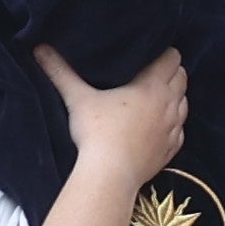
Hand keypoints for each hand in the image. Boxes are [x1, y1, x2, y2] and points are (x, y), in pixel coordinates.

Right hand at [38, 41, 189, 178]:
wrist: (110, 177)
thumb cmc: (97, 133)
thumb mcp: (77, 99)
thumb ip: (60, 71)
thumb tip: (40, 48)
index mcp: (152, 86)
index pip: (172, 58)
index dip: (164, 53)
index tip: (151, 53)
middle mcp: (169, 104)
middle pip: (182, 78)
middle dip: (171, 73)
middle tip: (152, 73)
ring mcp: (173, 128)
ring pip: (184, 103)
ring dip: (175, 97)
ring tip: (156, 97)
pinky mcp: (171, 149)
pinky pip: (180, 130)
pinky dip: (173, 124)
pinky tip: (159, 126)